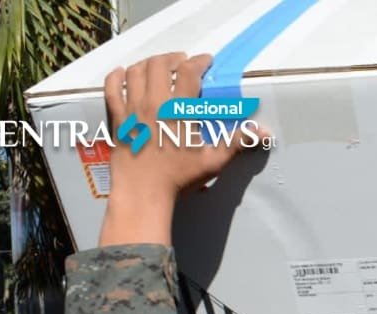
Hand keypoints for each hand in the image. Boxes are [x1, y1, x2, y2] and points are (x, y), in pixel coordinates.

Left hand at [99, 53, 266, 245]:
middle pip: (159, 64)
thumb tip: (264, 132)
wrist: (144, 192)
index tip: (206, 61)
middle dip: (173, 58)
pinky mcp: (118, 118)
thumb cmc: (180, 178)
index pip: (189, 72)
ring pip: (136, 71)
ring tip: (158, 67)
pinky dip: (116, 76)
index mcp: (178, 110)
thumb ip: (238, 142)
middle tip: (182, 62)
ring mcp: (132, 109)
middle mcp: (154, 103)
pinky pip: (112, 88)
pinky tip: (122, 73)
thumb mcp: (213, 161)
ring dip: (148, 63)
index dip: (199, 61)